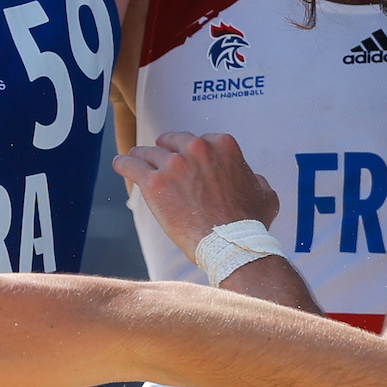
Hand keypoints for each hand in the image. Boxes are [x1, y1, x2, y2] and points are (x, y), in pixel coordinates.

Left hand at [115, 132, 279, 263]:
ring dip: (142, 157)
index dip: (190, 153)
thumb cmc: (249, 223)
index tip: (186, 162)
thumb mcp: (265, 194)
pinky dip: (124, 164)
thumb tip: (252, 177)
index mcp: (223, 145)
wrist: (231, 246)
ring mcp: (174, 165)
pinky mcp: (155, 183)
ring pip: (148, 152)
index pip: (197, 140)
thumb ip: (254, 178)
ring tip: (135, 162)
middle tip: (160, 162)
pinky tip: (120, 165)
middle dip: (165, 151)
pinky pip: (130, 165)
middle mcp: (197, 148)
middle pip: (170, 142)